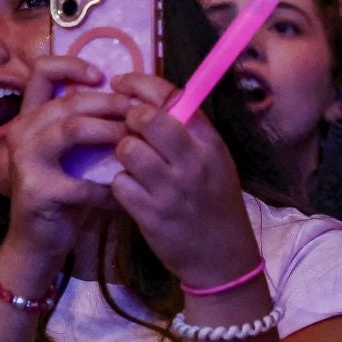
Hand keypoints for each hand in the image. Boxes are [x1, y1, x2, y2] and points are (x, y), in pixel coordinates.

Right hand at [0, 56, 128, 262]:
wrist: (38, 240)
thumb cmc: (63, 192)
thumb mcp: (72, 152)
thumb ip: (88, 124)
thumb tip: (134, 100)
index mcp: (30, 117)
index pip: (42, 72)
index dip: (72, 66)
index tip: (102, 76)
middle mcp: (21, 131)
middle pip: (69, 101)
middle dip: (110, 104)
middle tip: (140, 113)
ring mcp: (24, 159)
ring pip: (71, 129)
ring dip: (109, 133)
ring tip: (134, 143)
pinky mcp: (35, 189)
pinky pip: (80, 182)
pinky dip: (107, 189)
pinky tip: (122, 195)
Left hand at [107, 73, 257, 287]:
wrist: (222, 258)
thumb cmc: (213, 201)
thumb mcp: (214, 160)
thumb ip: (187, 130)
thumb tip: (147, 97)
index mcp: (209, 143)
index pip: (171, 96)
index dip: (139, 84)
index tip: (120, 83)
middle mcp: (192, 162)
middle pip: (145, 118)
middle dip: (128, 119)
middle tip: (130, 131)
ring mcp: (171, 190)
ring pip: (127, 149)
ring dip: (123, 153)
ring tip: (134, 164)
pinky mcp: (151, 215)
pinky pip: (119, 183)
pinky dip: (120, 185)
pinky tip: (133, 191)